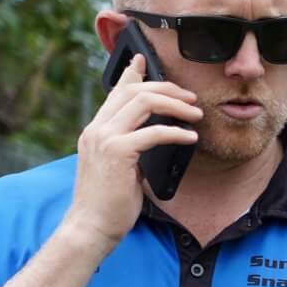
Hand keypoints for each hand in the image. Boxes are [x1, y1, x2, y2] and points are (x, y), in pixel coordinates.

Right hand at [63, 53, 200, 249]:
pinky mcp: (118, 152)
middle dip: (166, 88)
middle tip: (190, 96)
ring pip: (143, 103)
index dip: (131, 73)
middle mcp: (97, 128)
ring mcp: (105, 138)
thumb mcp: (119, 168)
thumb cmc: (108, 203)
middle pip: (133, 90)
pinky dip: (176, 132)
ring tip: (195, 113)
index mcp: (96, 130)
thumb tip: (152, 138)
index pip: (115, 92)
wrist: (91, 226)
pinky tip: (191, 138)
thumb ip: (129, 147)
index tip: (144, 60)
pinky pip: (153, 132)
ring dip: (175, 104)